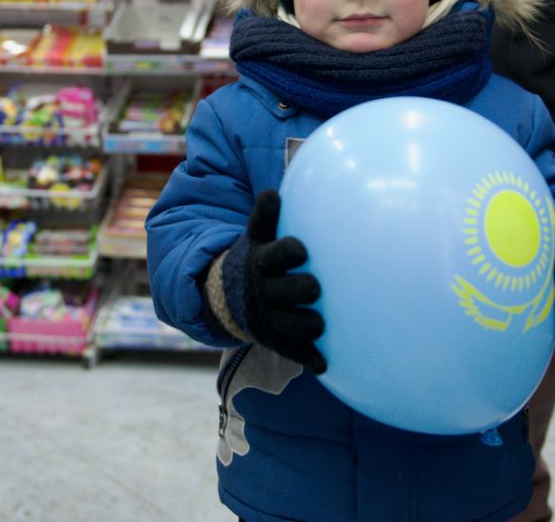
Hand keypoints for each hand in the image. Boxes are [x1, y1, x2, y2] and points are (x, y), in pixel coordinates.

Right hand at [203, 189, 325, 372]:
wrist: (230, 296)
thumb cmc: (258, 258)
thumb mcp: (256, 236)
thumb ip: (265, 216)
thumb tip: (272, 191)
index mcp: (261, 261)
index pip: (273, 255)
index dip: (287, 253)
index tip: (301, 250)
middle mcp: (264, 290)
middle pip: (283, 291)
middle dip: (300, 288)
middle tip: (314, 286)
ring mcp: (269, 317)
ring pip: (290, 324)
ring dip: (307, 324)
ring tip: (320, 323)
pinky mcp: (276, 338)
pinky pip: (292, 350)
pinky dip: (308, 358)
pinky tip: (323, 364)